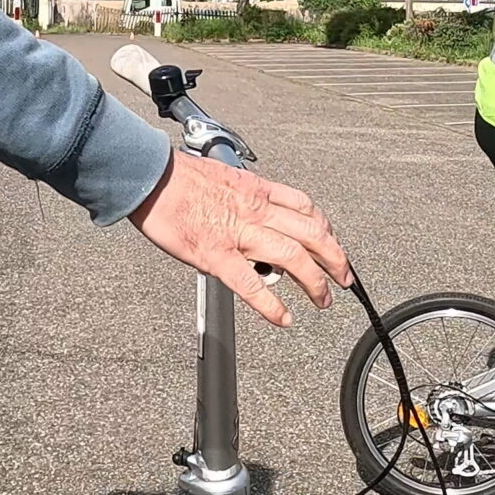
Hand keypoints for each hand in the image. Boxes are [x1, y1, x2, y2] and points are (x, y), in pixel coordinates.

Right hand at [129, 151, 354, 326]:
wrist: (150, 176)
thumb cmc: (178, 176)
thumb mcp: (224, 176)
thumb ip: (244, 196)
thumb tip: (254, 209)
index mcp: (257, 190)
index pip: (306, 208)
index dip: (327, 229)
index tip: (334, 244)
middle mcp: (256, 211)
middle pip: (312, 234)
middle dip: (335, 259)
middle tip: (345, 278)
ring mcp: (238, 234)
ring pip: (293, 257)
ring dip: (315, 282)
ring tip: (323, 300)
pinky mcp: (216, 255)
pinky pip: (251, 284)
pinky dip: (271, 305)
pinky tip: (284, 318)